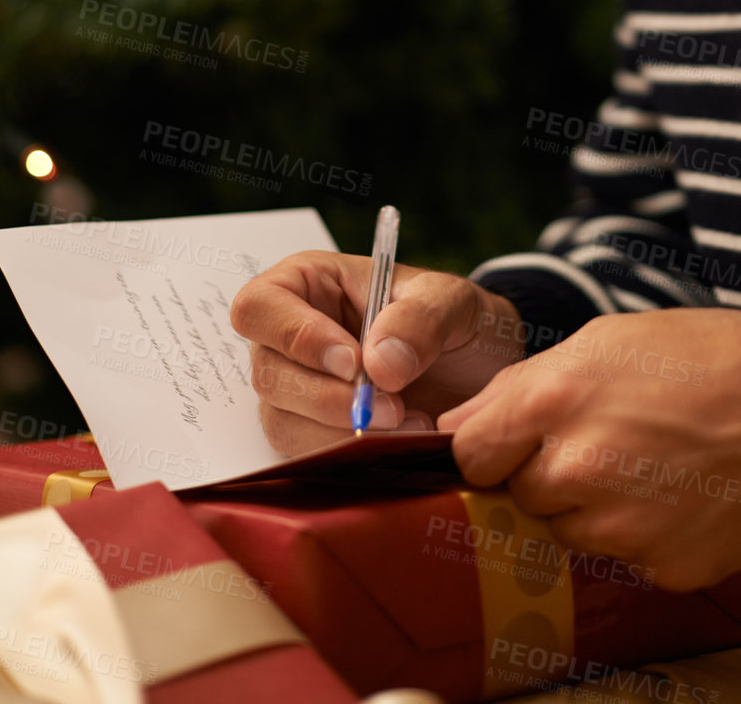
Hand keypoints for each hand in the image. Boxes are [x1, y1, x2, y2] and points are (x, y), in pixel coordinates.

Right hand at [229, 251, 526, 455]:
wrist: (480, 370)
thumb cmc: (454, 319)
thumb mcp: (451, 301)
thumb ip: (419, 319)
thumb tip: (377, 365)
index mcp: (309, 283)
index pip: (260, 306)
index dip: (296, 337)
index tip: (353, 362)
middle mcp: (291, 337)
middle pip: (267, 372)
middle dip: (329, 398)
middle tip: (393, 406)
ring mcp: (298, 390)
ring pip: (282, 421)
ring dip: (342, 433)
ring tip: (408, 422)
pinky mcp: (314, 434)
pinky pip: (306, 456)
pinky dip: (350, 457)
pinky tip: (399, 442)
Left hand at [436, 305, 740, 590]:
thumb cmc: (710, 356)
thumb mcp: (607, 340)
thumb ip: (521, 386)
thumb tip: (457, 426)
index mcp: (554, 401)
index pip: (471, 455)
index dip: (492, 446)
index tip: (518, 439)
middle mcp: (578, 471)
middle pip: (521, 496)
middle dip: (549, 472)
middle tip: (610, 437)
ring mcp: (621, 529)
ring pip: (570, 531)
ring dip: (594, 506)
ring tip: (652, 460)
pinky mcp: (663, 569)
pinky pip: (623, 558)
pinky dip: (643, 533)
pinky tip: (683, 492)